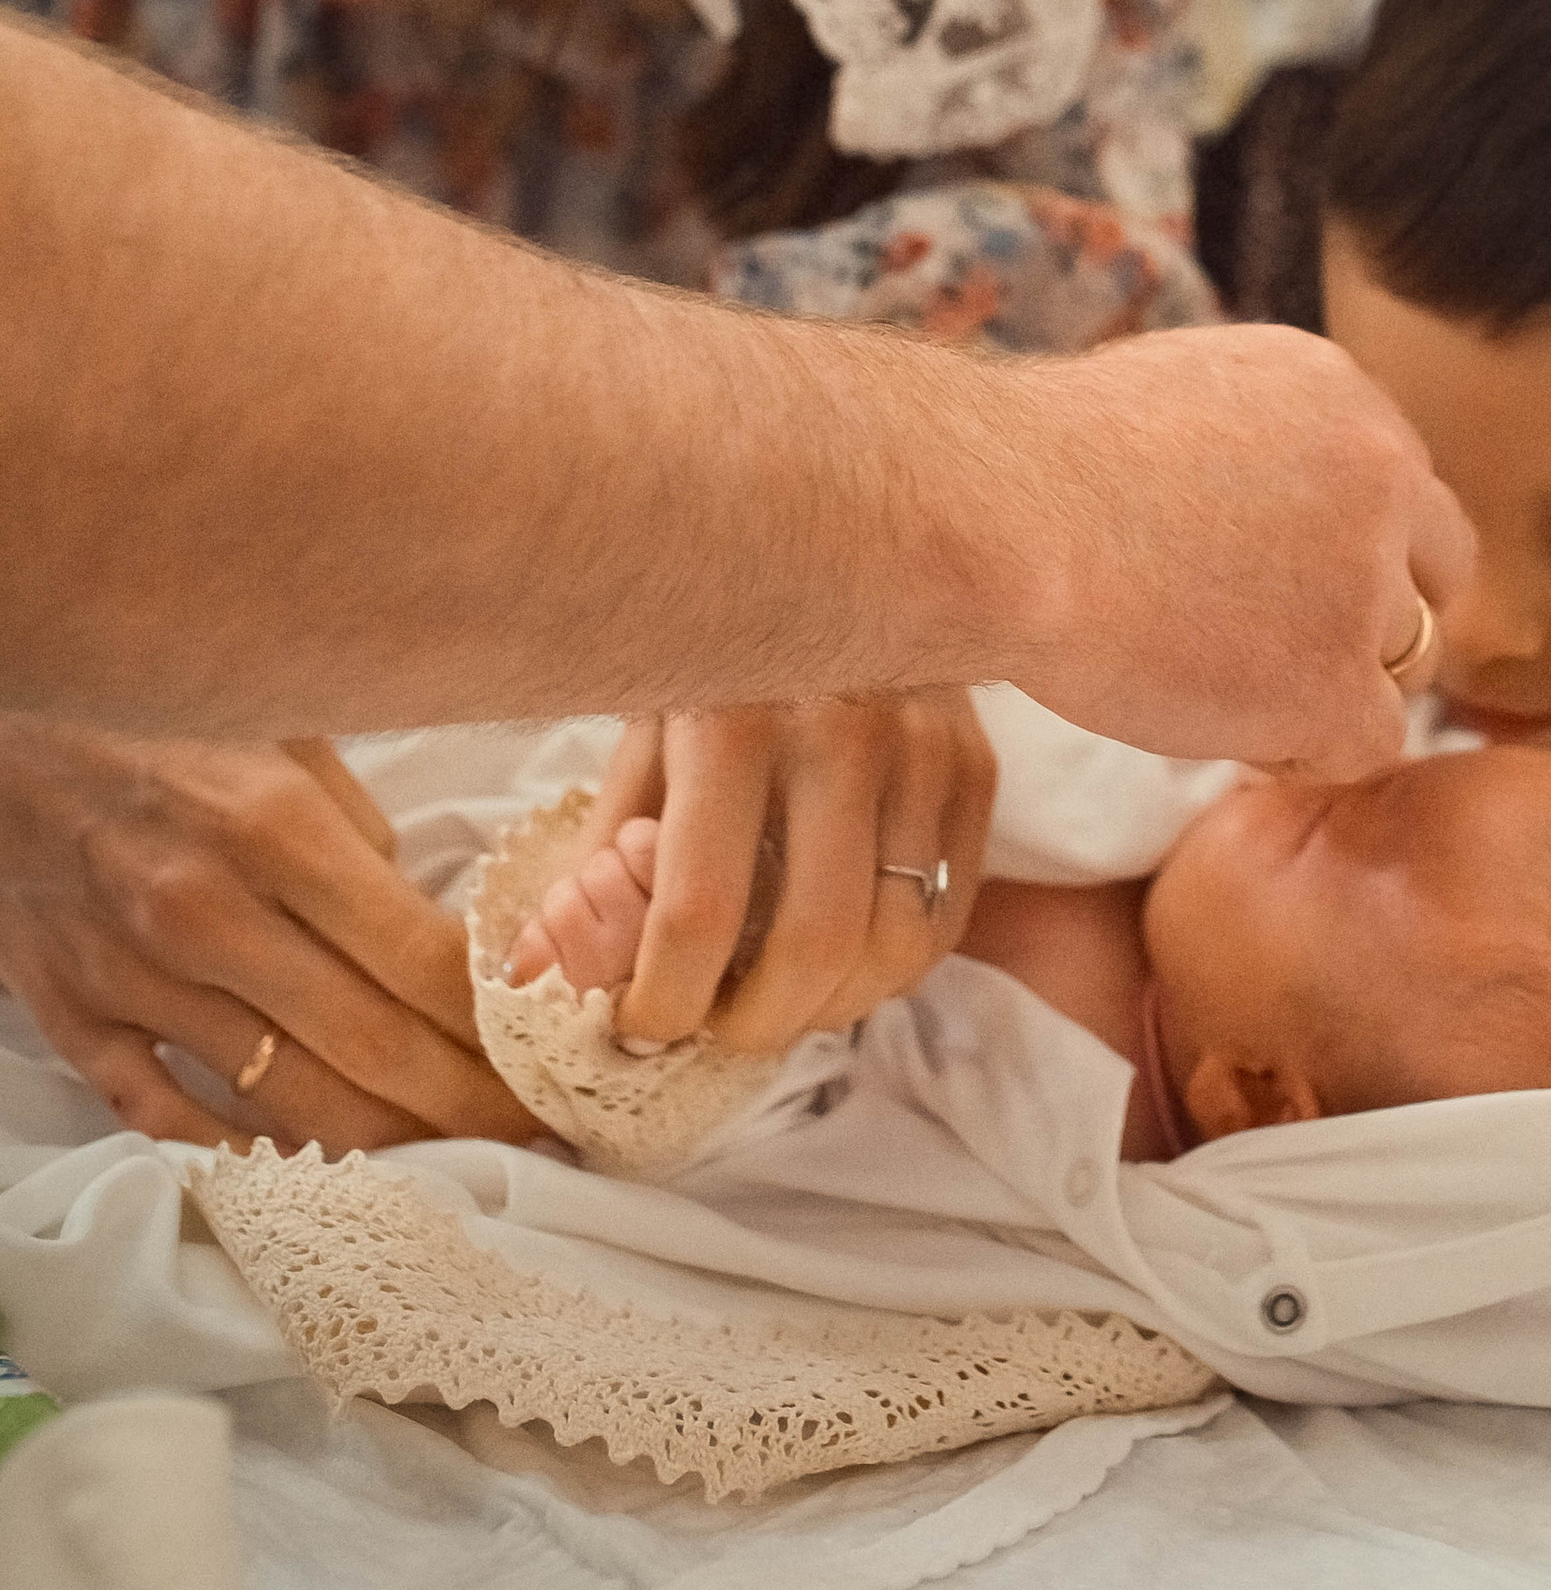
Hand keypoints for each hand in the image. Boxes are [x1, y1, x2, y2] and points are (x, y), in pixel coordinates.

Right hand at [0, 719, 537, 1152]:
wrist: (3, 722)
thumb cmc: (160, 717)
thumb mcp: (284, 730)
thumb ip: (360, 831)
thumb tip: (428, 926)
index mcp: (274, 829)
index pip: (420, 962)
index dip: (499, 1027)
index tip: (556, 1059)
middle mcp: (206, 914)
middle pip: (372, 1047)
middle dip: (471, 1106)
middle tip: (538, 1134)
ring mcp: (134, 977)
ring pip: (287, 1102)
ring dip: (388, 1144)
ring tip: (461, 1162)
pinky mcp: (75, 1016)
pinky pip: (171, 1115)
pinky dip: (248, 1155)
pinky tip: (318, 1169)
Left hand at [540, 694, 996, 1052]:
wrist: (838, 562)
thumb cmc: (718, 667)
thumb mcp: (642, 743)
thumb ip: (597, 869)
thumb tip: (536, 979)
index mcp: (732, 718)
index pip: (699, 913)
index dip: (665, 1002)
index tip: (642, 1023)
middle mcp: (841, 728)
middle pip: (815, 945)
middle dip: (756, 1024)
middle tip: (717, 1027)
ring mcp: (923, 745)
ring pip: (894, 944)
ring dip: (831, 1007)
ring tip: (781, 997)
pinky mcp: (974, 764)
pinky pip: (947, 916)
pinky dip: (894, 969)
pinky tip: (844, 959)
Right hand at [976, 326, 1474, 776]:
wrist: (1003, 514)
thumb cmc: (1038, 459)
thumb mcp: (1180, 392)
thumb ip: (1252, 440)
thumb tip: (1257, 495)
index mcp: (1338, 393)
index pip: (1398, 483)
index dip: (1352, 542)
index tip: (1287, 578)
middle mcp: (1379, 474)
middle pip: (1436, 565)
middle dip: (1376, 609)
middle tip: (1287, 645)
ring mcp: (1366, 582)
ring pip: (1409, 658)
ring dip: (1336, 681)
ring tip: (1232, 690)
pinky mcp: (1336, 682)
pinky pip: (1371, 740)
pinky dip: (1307, 749)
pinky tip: (1233, 734)